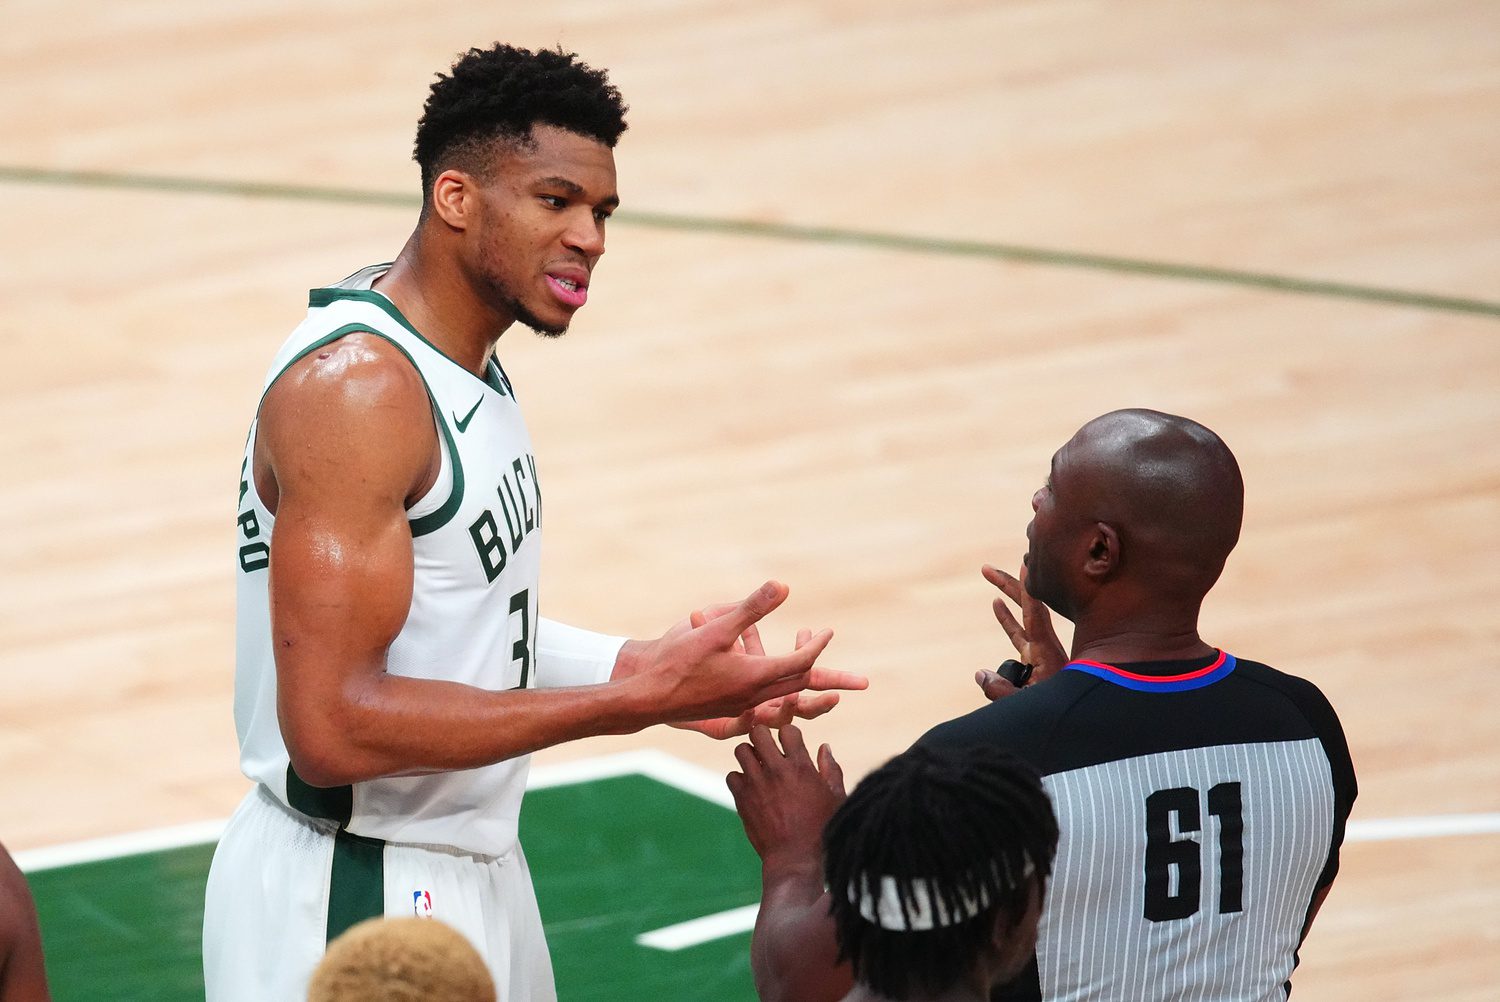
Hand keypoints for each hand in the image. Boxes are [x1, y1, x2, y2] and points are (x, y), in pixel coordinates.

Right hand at [618, 581, 858, 723]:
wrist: (647, 696)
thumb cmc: (678, 661)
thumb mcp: (715, 628)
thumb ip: (751, 608)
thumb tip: (784, 586)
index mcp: (756, 677)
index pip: (801, 663)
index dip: (818, 646)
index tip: (828, 632)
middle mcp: (754, 697)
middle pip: (801, 687)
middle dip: (829, 678)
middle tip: (857, 679)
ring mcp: (742, 707)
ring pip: (784, 699)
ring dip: (804, 686)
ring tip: (820, 682)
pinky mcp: (729, 711)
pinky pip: (765, 704)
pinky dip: (779, 694)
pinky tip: (773, 687)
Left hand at [726, 724, 845, 867]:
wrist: (796, 859)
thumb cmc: (822, 829)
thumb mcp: (836, 797)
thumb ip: (830, 769)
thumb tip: (824, 747)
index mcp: (801, 767)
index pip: (787, 730)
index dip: (788, 735)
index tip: (790, 745)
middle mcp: (777, 771)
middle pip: (758, 732)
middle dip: (764, 737)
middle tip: (768, 749)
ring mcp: (757, 784)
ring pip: (741, 750)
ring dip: (749, 756)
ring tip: (758, 767)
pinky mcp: (743, 800)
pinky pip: (732, 776)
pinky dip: (739, 779)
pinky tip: (751, 788)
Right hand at [978, 563, 1065, 700]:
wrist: (1086, 718)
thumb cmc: (1063, 713)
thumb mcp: (1028, 704)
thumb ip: (1001, 691)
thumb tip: (980, 674)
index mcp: (1046, 653)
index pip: (1035, 614)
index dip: (1029, 590)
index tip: (1025, 566)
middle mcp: (1044, 647)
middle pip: (1026, 608)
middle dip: (1007, 586)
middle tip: (986, 569)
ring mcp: (1042, 652)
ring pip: (1021, 618)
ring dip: (1006, 598)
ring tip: (991, 581)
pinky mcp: (1039, 661)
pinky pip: (1020, 632)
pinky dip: (1009, 616)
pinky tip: (997, 606)